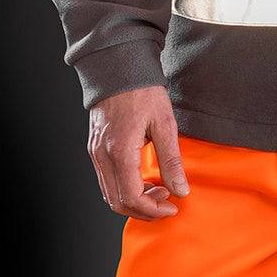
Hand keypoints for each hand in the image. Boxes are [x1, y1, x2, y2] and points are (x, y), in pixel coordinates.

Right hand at [88, 85, 190, 220]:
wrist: (118, 67)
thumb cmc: (142, 90)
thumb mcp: (164, 123)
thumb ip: (171, 160)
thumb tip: (181, 189)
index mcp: (120, 151)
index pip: (132, 197)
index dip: (153, 209)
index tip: (172, 207)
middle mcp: (102, 156)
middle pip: (117, 202)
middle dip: (144, 210)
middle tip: (167, 203)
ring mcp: (95, 153)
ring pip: (110, 194)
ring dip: (134, 201)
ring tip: (159, 191)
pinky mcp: (95, 148)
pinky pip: (106, 180)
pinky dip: (124, 188)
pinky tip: (144, 180)